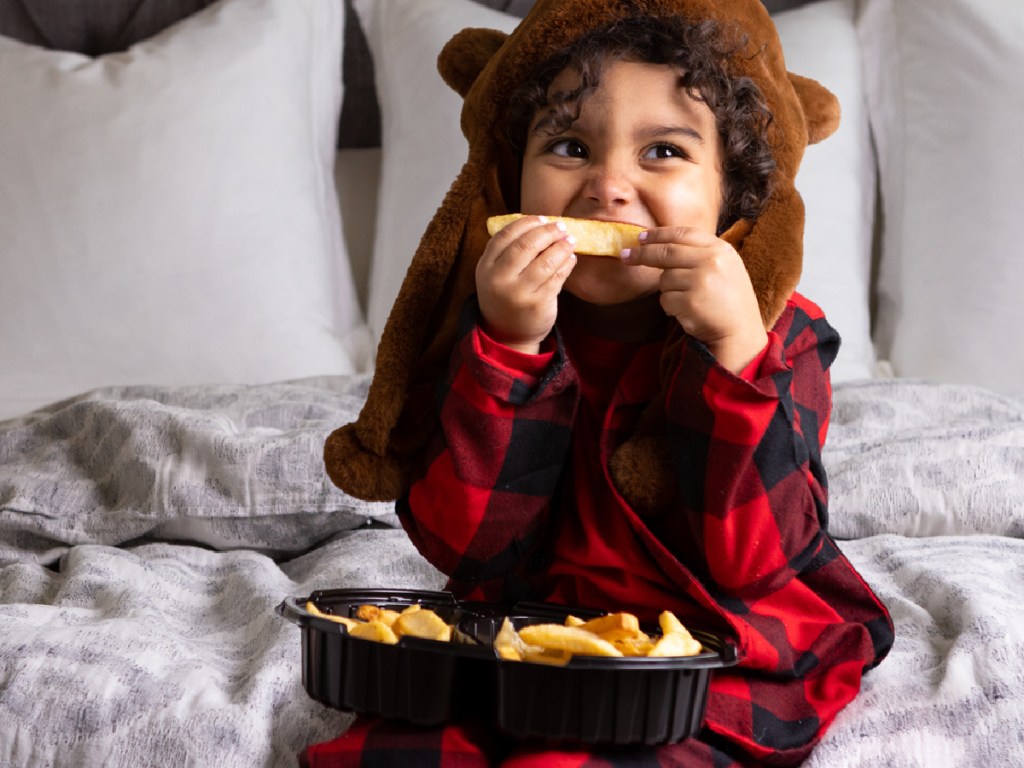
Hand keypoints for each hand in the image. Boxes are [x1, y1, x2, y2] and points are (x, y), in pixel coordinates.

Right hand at [475, 216, 576, 353]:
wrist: (507, 335)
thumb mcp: (496, 274)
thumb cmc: (505, 297)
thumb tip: (540, 224)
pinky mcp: (538, 303)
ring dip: (561, 246)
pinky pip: (557, 277)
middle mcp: (499, 279)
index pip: (505, 235)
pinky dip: (567, 264)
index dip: (526, 223)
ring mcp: (519, 293)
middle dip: (547, 232)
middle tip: (561, 227)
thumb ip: (509, 251)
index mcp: (486, 267)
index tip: (542, 219)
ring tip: (570, 240)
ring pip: (545, 261)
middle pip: (526, 245)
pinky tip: (571, 258)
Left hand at [622, 227, 767, 373]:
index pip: (683, 234)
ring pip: (664, 279)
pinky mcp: (690, 302)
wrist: (740, 332)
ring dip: (669, 291)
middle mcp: (711, 261)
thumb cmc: (728, 300)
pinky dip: (672, 308)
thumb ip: (699, 254)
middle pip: (665, 253)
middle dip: (642, 254)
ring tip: (689, 301)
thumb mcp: (724, 267)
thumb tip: (660, 245)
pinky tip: (689, 313)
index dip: (658, 234)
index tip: (640, 238)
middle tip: (625, 255)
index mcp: (720, 249)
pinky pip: (665, 300)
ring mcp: (701, 281)